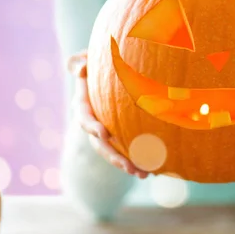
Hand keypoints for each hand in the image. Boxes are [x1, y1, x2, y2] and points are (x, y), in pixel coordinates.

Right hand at [67, 51, 148, 178]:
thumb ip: (80, 61)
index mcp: (84, 105)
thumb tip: (79, 69)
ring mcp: (107, 132)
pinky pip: (128, 152)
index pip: (84, 117)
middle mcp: (94, 122)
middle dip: (113, 157)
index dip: (91, 127)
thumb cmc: (99, 63)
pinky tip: (155, 170)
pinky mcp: (121, 137)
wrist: (114, 74)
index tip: (103, 134)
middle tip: (127, 166)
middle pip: (100, 144)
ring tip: (144, 174)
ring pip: (115, 153)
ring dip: (128, 165)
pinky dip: (140, 160)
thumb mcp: (87, 59)